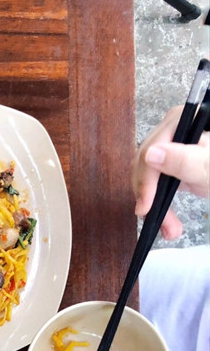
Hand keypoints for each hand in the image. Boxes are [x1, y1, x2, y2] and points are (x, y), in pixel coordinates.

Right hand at [133, 105, 209, 240]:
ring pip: (147, 179)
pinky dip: (159, 204)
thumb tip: (151, 155)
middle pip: (146, 166)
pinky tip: (167, 223)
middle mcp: (171, 131)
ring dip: (154, 207)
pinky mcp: (171, 164)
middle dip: (150, 198)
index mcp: (180, 121)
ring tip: (168, 229)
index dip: (145, 181)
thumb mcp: (209, 167)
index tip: (145, 208)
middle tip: (162, 225)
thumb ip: (185, 160)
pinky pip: (155, 185)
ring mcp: (170, 148)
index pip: (150, 151)